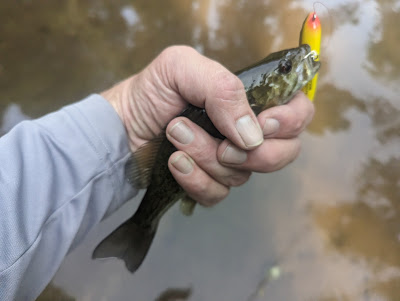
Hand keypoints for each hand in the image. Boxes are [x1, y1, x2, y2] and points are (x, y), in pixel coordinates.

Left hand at [101, 46, 314, 205]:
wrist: (122, 126)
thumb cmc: (153, 92)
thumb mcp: (182, 68)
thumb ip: (222, 88)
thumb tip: (252, 134)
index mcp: (251, 101)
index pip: (297, 113)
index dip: (289, 122)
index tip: (260, 125)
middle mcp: (247, 133)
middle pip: (284, 153)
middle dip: (252, 154)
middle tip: (220, 144)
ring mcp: (230, 161)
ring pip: (243, 175)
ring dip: (206, 157)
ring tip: (175, 134)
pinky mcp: (210, 183)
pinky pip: (218, 194)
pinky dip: (196, 181)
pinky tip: (175, 164)